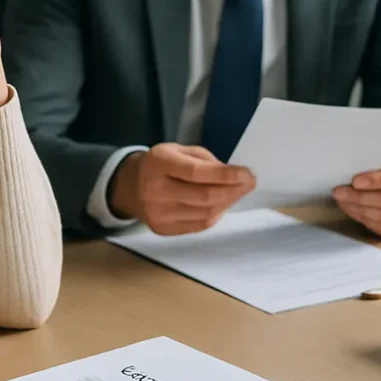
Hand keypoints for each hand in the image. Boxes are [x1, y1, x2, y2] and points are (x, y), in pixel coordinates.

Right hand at [109, 143, 255, 234]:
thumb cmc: (160, 165)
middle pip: (204, 197)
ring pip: (205, 213)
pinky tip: (223, 204)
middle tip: (250, 183)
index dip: (226, 175)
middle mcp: (155, 190)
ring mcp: (157, 213)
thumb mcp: (178, 150)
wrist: (129, 187)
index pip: (197, 172)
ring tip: (239, 193)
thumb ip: (205, 160)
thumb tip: (233, 176)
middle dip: (233, 190)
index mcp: (158, 163)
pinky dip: (216, 215)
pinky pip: (199, 225)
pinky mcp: (162, 229)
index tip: (247, 174)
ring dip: (228, 203)